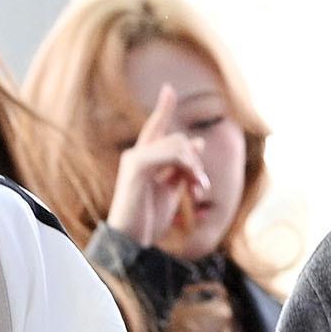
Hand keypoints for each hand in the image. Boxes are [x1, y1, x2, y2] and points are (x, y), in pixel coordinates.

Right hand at [107, 84, 210, 247]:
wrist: (129, 242)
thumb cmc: (147, 221)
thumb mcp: (170, 191)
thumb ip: (182, 168)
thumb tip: (197, 141)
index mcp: (143, 160)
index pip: (155, 128)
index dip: (163, 108)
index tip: (168, 89)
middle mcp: (136, 155)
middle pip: (178, 138)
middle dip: (196, 161)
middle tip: (201, 187)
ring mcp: (134, 160)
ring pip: (178, 144)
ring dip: (195, 167)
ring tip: (199, 190)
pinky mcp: (136, 167)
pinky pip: (170, 154)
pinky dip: (187, 167)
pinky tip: (192, 185)